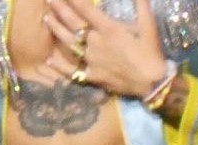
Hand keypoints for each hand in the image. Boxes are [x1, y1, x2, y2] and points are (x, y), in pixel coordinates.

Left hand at [43, 0, 166, 97]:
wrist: (151, 83)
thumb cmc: (150, 53)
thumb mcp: (148, 26)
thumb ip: (141, 6)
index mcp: (108, 28)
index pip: (86, 9)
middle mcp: (95, 42)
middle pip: (72, 22)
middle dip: (59, 8)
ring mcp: (91, 60)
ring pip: (69, 42)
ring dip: (56, 29)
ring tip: (46, 18)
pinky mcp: (91, 76)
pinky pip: (72, 70)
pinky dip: (59, 66)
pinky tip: (49, 60)